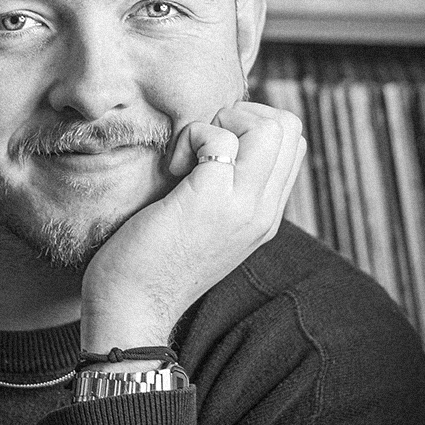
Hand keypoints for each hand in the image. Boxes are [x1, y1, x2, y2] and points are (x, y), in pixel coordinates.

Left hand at [80, 101, 305, 354]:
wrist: (132, 309)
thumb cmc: (151, 261)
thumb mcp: (204, 225)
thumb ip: (223, 191)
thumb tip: (213, 145)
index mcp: (264, 214)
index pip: (292, 144)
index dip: (250, 125)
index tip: (209, 149)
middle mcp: (264, 210)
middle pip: (290, 126)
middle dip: (241, 115)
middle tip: (200, 145)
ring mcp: (243, 206)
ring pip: (273, 126)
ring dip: (221, 123)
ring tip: (189, 156)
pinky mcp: (211, 200)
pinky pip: (221, 138)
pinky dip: (193, 136)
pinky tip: (172, 168)